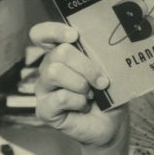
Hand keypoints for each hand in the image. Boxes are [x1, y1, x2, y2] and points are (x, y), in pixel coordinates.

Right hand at [31, 22, 125, 148]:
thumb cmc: (109, 94)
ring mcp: (44, 89)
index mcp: (61, 55)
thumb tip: (104, 44)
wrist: (112, 124)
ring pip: (55, 72)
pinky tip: (84, 107)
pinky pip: (60, 97)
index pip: (41, 34)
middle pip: (58, 53)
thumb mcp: (109, 71)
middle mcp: (48, 69)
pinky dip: (79, 102)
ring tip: (91, 94)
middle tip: (102, 81)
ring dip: (81, 84)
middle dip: (86, 66)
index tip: (74, 36)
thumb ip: (101, 56)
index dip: (53, 31)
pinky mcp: (44, 109)